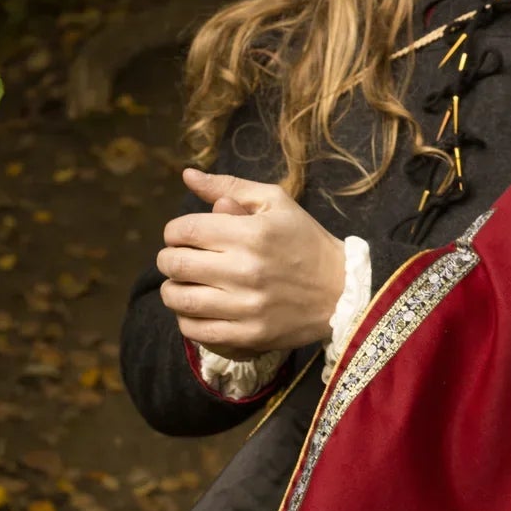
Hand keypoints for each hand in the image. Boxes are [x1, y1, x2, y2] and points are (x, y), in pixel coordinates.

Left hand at [157, 168, 347, 356]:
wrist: (342, 291)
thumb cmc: (305, 240)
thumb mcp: (275, 202)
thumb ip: (229, 186)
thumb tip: (187, 175)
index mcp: (252, 233)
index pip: (184, 230)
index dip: (174, 231)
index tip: (183, 236)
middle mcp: (246, 270)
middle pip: (175, 264)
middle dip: (168, 259)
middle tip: (177, 259)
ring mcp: (247, 306)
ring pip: (180, 299)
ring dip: (172, 290)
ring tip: (182, 285)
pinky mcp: (250, 335)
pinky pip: (197, 331)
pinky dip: (187, 320)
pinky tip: (197, 310)